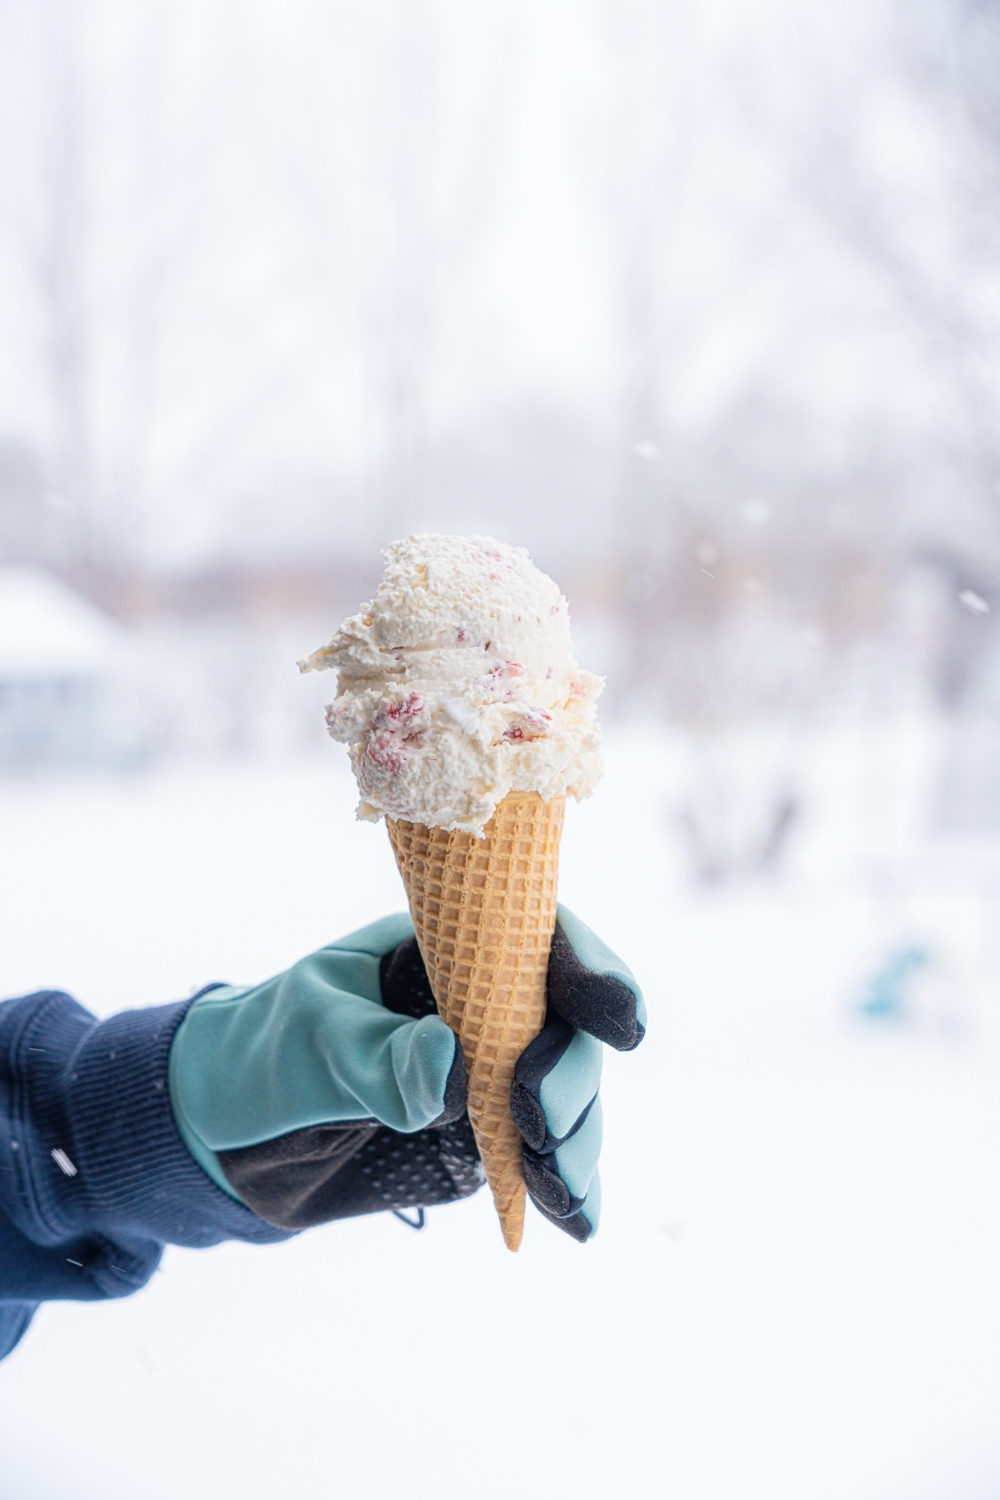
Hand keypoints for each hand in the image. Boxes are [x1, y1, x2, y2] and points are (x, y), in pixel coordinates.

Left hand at [169, 911, 643, 1238]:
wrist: (229, 1135)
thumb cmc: (263, 1052)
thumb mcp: (308, 1043)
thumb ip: (376, 1055)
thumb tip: (452, 1065)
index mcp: (446, 950)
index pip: (537, 939)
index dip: (592, 971)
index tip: (617, 1019)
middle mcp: (483, 1006)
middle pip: (566, 1026)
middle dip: (570, 1073)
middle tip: (538, 1121)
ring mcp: (490, 1074)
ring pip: (566, 1097)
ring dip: (577, 1141)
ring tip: (560, 1189)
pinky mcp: (484, 1137)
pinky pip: (542, 1158)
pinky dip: (568, 1188)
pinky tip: (579, 1222)